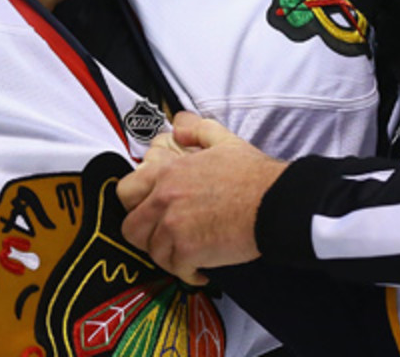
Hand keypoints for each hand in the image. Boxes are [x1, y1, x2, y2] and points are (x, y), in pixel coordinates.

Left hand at [116, 111, 286, 284]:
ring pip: (152, 252)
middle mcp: (164, 199)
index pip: (125, 192)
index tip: (147, 212)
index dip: (134, 205)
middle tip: (163, 238)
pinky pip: (175, 270)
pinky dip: (187, 272)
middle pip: (131, 228)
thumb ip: (196, 130)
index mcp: (167, 173)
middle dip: (146, 236)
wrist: (275, 203)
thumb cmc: (253, 176)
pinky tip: (200, 268)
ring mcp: (173, 226)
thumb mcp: (223, 140)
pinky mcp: (189, 250)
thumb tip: (179, 126)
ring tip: (184, 253)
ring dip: (167, 255)